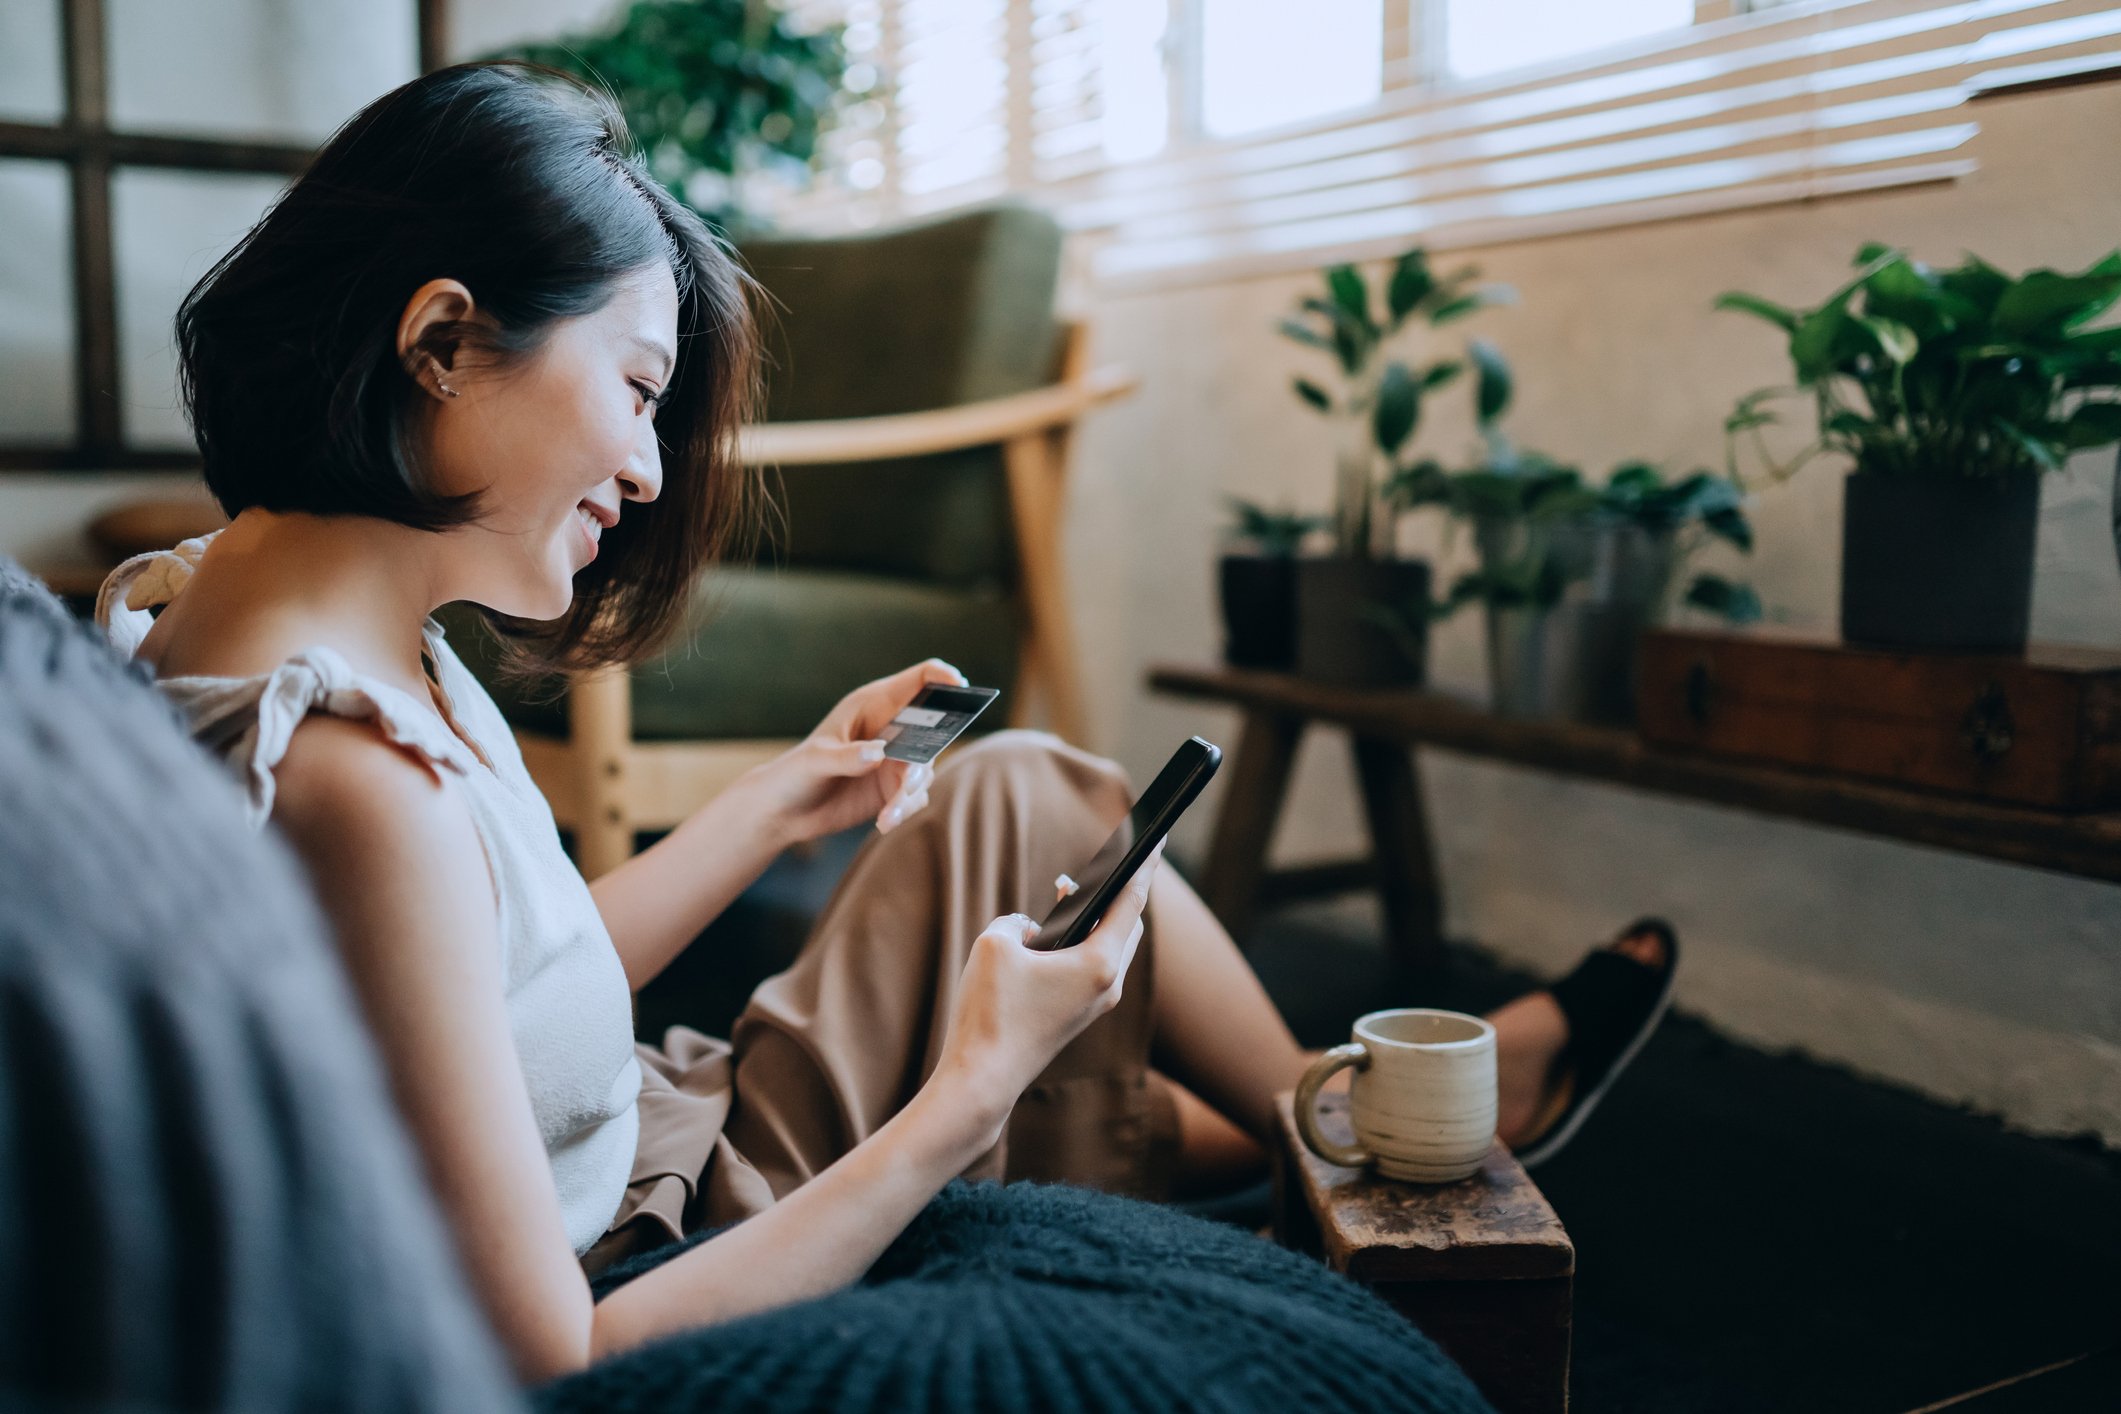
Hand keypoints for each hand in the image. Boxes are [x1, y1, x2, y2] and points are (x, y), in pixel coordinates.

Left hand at [744, 658, 966, 845]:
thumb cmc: (794, 774)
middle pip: (934, 728)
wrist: (783, 812)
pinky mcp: (895, 789)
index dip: (943, 678)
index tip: (959, 686)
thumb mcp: (815, 761)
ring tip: (888, 812)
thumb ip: (848, 756)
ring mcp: (896, 760)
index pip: (920, 680)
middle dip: (929, 750)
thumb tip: (881, 754)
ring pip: (925, 769)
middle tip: (909, 776)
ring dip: (909, 791)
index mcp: (873, 704)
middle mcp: (892, 729)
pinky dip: (903, 809)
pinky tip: (883, 822)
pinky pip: (915, 797)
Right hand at [925, 847, 1162, 1139]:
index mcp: (1099, 963)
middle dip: (1114, 891)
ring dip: (1094, 919)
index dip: (1144, 865)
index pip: (1131, 900)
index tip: (1159, 838)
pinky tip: (1050, 936)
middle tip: (1099, 865)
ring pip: (1110, 948)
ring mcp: (1096, 1005)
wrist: (983, 1080)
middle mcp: (1108, 985)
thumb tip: (1030, 932)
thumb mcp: (995, 945)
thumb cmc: (990, 1012)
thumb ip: (1016, 922)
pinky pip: (1092, 967)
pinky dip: (1080, 944)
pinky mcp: (1078, 1017)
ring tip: (1066, 892)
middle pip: (1127, 924)